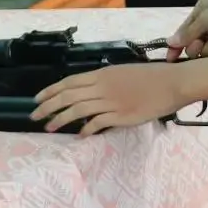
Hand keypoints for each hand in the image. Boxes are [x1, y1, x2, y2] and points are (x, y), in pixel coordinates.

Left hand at [32, 63, 186, 135]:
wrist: (172, 82)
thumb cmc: (151, 76)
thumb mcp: (123, 72)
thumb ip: (105, 81)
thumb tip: (89, 90)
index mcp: (102, 74)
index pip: (69, 82)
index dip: (50, 91)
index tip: (37, 99)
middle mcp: (102, 86)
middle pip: (68, 96)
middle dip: (48, 106)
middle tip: (34, 116)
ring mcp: (111, 101)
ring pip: (78, 110)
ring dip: (61, 119)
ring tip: (49, 127)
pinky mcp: (121, 116)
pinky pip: (97, 123)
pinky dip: (86, 129)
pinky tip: (79, 135)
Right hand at [168, 0, 207, 60]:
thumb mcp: (205, 18)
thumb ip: (187, 32)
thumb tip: (169, 42)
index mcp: (198, 16)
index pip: (181, 35)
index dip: (175, 47)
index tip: (170, 59)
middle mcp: (205, 29)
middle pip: (192, 48)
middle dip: (199, 45)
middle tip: (203, 40)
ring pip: (206, 55)